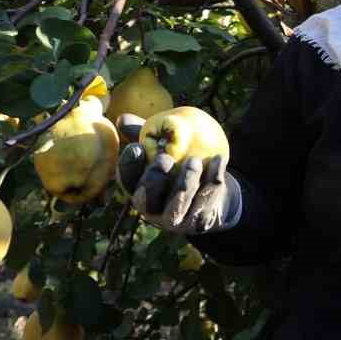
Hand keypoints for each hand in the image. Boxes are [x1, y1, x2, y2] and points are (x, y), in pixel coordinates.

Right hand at [117, 114, 237, 234]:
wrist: (208, 195)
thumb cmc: (177, 166)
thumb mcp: (161, 150)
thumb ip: (144, 134)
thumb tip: (122, 117)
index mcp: (139, 190)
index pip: (127, 180)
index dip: (129, 165)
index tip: (137, 146)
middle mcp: (152, 210)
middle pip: (147, 200)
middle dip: (154, 179)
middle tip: (164, 158)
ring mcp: (176, 220)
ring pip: (178, 205)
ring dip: (186, 182)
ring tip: (194, 160)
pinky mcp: (199, 222)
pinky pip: (205, 201)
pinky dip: (213, 179)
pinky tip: (218, 159)